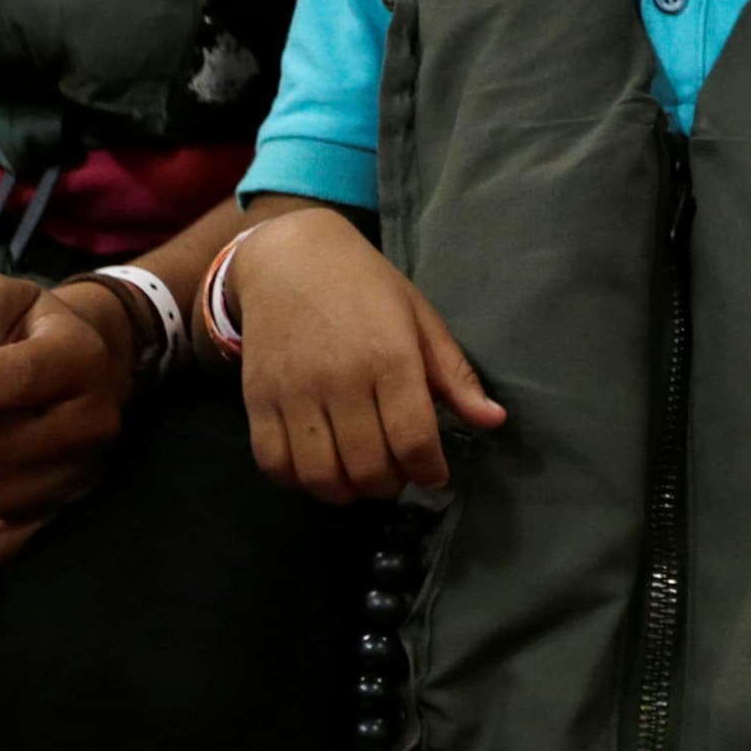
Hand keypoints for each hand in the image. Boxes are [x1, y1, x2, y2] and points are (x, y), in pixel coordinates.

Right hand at [232, 210, 505, 501]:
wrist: (290, 258)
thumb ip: (455, 376)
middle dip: (391, 485)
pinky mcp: (257, 400)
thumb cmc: (366, 287)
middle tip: (398, 473)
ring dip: (348, 492)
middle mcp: (340, 380)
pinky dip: (299, 481)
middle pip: (368, 467)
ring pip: (321, 476)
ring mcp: (293, 393)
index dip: (429, 471)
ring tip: (361, 476)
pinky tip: (319, 466)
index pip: (413, 440)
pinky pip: (274, 465)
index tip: (435, 474)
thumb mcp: (420, 320)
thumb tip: (494, 421)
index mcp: (389, 357)